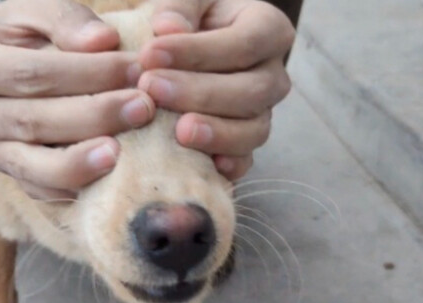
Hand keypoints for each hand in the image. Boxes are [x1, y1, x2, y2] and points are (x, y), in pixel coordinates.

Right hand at [0, 0, 154, 198]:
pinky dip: (73, 186)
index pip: (29, 73)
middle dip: (92, 116)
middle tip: (141, 108)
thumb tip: (103, 41)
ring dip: (79, 163)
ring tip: (119, 154)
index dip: (85, 74)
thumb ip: (65, 18)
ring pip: (31, 166)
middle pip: (31, 121)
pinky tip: (106, 178)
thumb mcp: (30, 12)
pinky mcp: (5, 175)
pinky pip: (39, 190)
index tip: (133, 69)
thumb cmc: (17, 36)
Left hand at [139, 0, 294, 180]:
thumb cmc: (185, 21)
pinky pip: (246, 161)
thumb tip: (168, 28)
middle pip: (253, 90)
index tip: (150, 54)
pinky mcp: (245, 146)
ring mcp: (261, 113)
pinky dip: (228, 165)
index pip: (247, 42)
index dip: (200, 51)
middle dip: (201, 92)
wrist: (182, 56)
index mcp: (266, 29)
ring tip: (179, 132)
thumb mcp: (185, 1)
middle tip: (152, 89)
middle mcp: (272, 74)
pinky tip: (207, 165)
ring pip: (254, 129)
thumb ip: (178, 6)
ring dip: (217, 133)